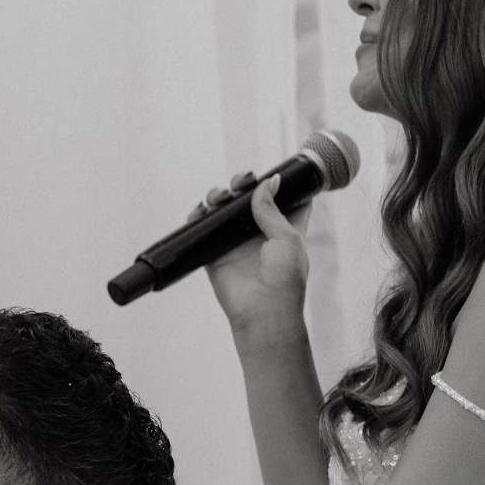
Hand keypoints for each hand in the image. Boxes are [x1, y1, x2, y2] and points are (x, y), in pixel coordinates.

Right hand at [195, 173, 311, 347]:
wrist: (262, 311)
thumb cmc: (284, 279)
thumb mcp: (287, 238)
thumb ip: (272, 209)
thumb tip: (267, 182)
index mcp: (284, 229)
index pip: (283, 200)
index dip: (278, 184)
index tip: (273, 173)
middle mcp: (259, 233)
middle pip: (248, 199)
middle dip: (243, 184)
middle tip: (242, 182)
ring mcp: (235, 242)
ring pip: (223, 209)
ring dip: (219, 195)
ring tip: (220, 196)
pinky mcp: (214, 253)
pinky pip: (202, 228)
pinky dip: (198, 215)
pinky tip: (201, 209)